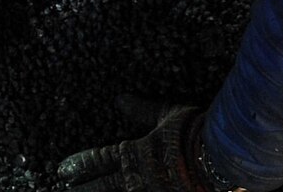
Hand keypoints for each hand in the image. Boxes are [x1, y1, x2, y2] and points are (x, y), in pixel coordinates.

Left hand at [59, 106, 217, 191]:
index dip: (80, 165)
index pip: (99, 160)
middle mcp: (138, 178)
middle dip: (84, 189)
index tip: (63, 170)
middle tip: (65, 190)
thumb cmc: (192, 132)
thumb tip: (120, 100)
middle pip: (103, 187)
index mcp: (134, 154)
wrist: (219, 157)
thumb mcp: (165, 115)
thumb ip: (142, 110)